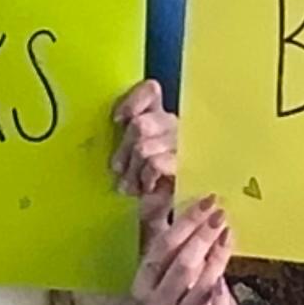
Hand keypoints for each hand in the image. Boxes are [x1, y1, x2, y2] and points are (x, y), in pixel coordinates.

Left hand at [110, 78, 177, 198]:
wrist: (154, 214)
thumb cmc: (136, 180)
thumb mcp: (124, 152)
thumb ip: (122, 132)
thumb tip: (118, 118)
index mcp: (157, 115)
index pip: (151, 90)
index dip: (132, 101)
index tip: (118, 120)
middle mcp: (173, 126)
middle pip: (140, 125)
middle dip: (124, 149)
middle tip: (118, 168)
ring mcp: (181, 146)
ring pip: (143, 147)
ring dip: (131, 169)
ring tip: (129, 184)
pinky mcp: (186, 169)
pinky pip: (155, 163)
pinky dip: (145, 177)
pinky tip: (146, 187)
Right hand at [133, 193, 239, 304]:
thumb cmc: (183, 282)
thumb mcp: (169, 256)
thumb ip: (162, 224)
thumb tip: (161, 184)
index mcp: (143, 281)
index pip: (163, 247)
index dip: (186, 222)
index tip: (207, 201)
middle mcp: (155, 304)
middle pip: (182, 265)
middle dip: (202, 237)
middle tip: (221, 214)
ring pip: (199, 286)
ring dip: (216, 258)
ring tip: (228, 234)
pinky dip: (219, 299)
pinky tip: (225, 281)